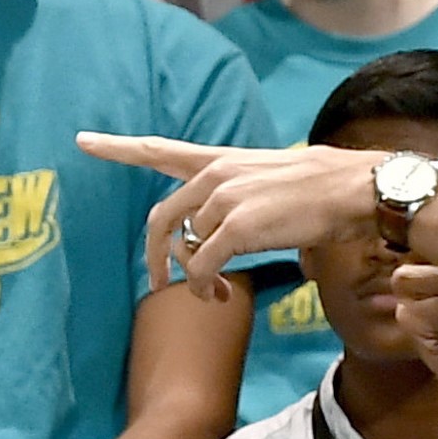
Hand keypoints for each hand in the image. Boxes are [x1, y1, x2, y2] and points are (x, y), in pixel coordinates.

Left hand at [77, 133, 377, 292]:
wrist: (355, 189)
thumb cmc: (321, 193)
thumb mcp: (268, 184)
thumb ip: (236, 203)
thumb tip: (217, 242)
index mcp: (221, 162)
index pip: (160, 150)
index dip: (118, 147)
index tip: (83, 141)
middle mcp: (216, 175)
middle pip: (160, 219)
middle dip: (155, 257)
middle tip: (158, 284)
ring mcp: (225, 199)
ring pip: (186, 248)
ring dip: (193, 280)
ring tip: (212, 295)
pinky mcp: (237, 226)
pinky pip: (203, 265)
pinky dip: (205, 287)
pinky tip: (218, 297)